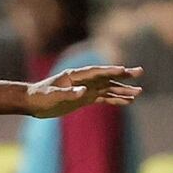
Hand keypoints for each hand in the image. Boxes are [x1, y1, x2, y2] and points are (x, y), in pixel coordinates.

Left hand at [26, 65, 142, 117]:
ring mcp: (85, 89)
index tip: (124, 70)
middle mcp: (83, 80)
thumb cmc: (40, 96)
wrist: (33, 102)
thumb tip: (84, 92)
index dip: (110, 71)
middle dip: (123, 75)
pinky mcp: (85, 98)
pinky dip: (115, 99)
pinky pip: (103, 98)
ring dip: (122, 90)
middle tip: (140, 72)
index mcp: (75, 75)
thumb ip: (68, 93)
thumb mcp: (52, 96)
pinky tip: (127, 102)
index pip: (96, 72)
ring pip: (108, 88)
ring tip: (139, 92)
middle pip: (106, 77)